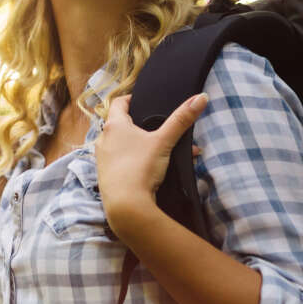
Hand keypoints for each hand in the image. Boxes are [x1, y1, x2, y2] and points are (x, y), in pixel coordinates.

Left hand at [94, 92, 206, 234]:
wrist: (126, 205)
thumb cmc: (140, 168)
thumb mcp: (164, 141)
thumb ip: (181, 119)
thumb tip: (200, 97)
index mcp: (113, 126)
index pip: (119, 103)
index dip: (131, 100)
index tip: (141, 101)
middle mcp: (103, 140)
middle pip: (121, 125)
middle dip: (141, 126)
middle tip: (157, 127)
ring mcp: (102, 159)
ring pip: (123, 145)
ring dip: (140, 146)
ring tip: (161, 150)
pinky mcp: (105, 175)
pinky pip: (121, 162)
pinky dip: (134, 161)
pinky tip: (151, 169)